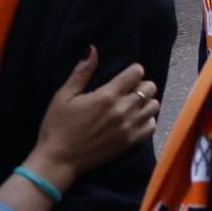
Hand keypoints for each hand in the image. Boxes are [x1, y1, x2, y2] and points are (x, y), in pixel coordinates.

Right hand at [31, 48, 159, 178]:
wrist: (59, 161)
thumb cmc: (58, 127)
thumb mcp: (63, 96)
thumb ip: (81, 73)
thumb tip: (93, 49)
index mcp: (107, 96)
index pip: (137, 72)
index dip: (132, 71)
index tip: (123, 77)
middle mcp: (123, 110)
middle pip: (149, 87)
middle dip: (140, 85)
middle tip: (127, 91)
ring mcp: (129, 127)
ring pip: (154, 105)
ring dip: (145, 102)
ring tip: (131, 105)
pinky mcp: (130, 143)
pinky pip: (152, 125)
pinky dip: (146, 120)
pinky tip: (134, 120)